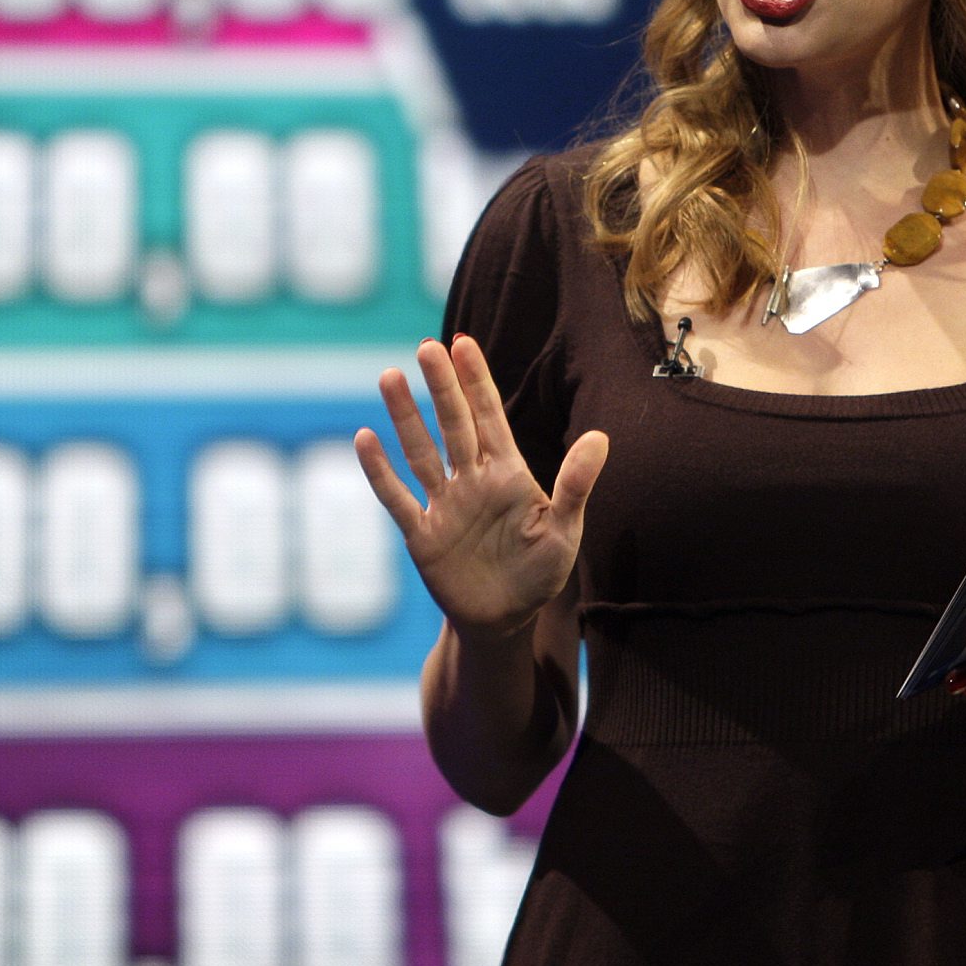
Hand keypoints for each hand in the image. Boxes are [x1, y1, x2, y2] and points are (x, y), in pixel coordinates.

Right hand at [352, 334, 608, 642]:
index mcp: (507, 473)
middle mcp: (471, 480)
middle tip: (426, 346)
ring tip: (390, 376)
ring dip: (405, 417)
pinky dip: (380, 471)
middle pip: (453, 425)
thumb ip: (576, 485)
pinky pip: (397, 498)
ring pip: (420, 452)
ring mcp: (443, 505)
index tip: (462, 344)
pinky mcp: (422, 535)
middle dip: (441, 386)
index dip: (476, 382)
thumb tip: (601, 437)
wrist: (505, 621)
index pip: (489, 417)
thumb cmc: (539, 573)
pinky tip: (365, 439)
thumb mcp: (564, 531)